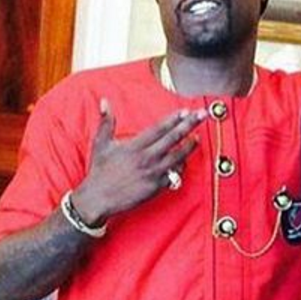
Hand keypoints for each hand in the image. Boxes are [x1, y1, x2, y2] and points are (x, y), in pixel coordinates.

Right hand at [71, 99, 205, 223]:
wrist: (99, 198)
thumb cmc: (100, 171)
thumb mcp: (101, 143)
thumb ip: (106, 122)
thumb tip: (105, 102)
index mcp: (135, 146)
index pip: (159, 129)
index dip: (173, 119)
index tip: (185, 111)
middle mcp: (147, 158)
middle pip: (173, 138)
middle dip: (189, 125)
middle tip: (201, 115)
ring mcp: (153, 173)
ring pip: (178, 157)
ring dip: (189, 146)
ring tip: (197, 137)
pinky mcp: (156, 187)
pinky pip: (174, 176)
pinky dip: (181, 168)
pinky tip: (185, 161)